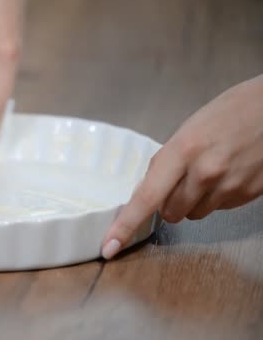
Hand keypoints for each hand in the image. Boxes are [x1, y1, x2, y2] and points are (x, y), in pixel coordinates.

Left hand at [101, 74, 262, 258]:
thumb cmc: (230, 112)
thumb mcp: (188, 130)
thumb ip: (165, 162)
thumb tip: (145, 193)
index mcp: (183, 150)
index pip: (146, 198)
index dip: (125, 225)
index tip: (109, 246)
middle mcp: (205, 172)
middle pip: (170, 213)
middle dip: (169, 202)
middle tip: (181, 178)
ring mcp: (229, 186)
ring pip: (194, 215)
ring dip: (193, 201)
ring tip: (209, 171)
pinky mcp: (248, 195)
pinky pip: (218, 209)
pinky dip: (216, 197)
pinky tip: (228, 173)